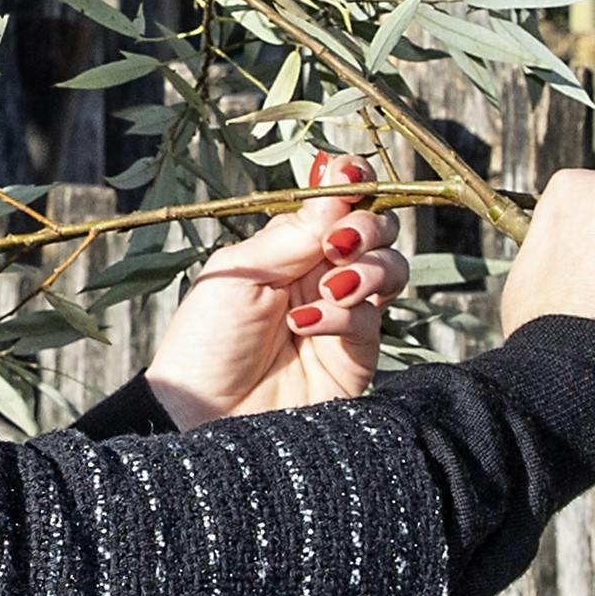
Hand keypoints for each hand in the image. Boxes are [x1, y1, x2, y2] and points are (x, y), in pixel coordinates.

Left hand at [145, 159, 410, 425]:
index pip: (339, 200)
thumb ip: (294, 233)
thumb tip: (338, 180)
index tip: (349, 177)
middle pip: (378, 227)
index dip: (353, 182)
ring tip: (330, 287)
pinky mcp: (357, 355)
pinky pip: (372, 318)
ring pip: (393, 268)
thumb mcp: (241, 272)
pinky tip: (307, 325)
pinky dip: (344, 313)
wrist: (201, 418)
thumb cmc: (206, 342)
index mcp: (290, 245)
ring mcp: (345, 312)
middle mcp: (323, 273)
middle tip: (337, 242)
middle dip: (368, 224)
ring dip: (368, 267)